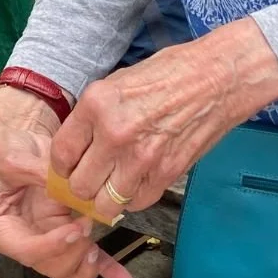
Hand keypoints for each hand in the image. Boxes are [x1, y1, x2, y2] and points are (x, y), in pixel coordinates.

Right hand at [0, 87, 132, 277]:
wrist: (25, 131)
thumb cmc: (9, 143)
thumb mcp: (15, 156)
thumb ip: (38, 175)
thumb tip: (64, 188)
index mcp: (2, 227)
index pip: (23, 251)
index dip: (49, 247)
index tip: (73, 228)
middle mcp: (26, 238)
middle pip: (49, 266)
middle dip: (72, 253)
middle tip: (89, 226)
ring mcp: (49, 237)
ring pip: (68, 270)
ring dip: (88, 265)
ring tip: (100, 247)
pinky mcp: (70, 232)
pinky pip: (88, 259)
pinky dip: (106, 268)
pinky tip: (121, 276)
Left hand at [51, 17, 277, 212]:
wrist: (216, 78)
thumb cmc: (169, 73)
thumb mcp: (116, 83)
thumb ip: (93, 116)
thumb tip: (77, 145)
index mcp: (96, 104)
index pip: (60, 154)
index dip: (62, 166)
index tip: (69, 167)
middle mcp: (114, 133)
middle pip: (79, 186)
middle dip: (82, 186)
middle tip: (91, 179)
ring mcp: (142, 157)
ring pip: (106, 204)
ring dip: (106, 199)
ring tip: (112, 185)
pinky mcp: (167, 172)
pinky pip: (137, 203)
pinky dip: (134, 199)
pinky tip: (137, 182)